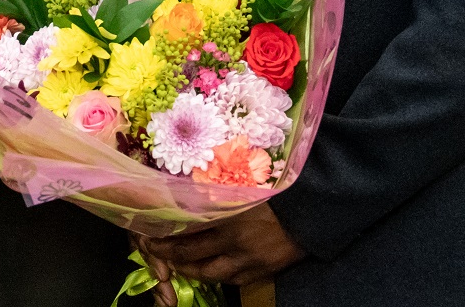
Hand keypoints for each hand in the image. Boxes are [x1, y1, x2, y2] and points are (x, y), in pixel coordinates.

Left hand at [136, 204, 303, 302]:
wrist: (314, 209)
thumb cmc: (278, 189)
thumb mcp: (244, 183)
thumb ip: (217, 190)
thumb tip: (189, 190)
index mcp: (228, 213)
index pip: (186, 227)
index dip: (166, 231)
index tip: (150, 229)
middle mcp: (235, 240)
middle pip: (191, 252)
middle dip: (168, 252)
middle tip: (153, 249)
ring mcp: (249, 260)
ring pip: (209, 272)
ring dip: (188, 269)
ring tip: (175, 264)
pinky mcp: (262, 271)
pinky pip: (232, 280)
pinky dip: (215, 276)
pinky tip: (206, 271)